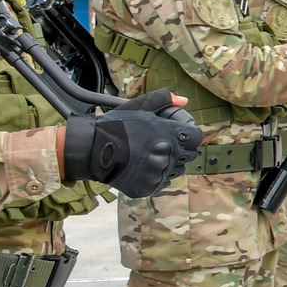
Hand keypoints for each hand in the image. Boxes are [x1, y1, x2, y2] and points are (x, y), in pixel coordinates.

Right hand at [62, 102, 203, 197]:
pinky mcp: (149, 186)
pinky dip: (155, 176)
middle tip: (158, 145)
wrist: (91, 149)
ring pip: (175, 170)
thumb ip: (164, 99)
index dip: (186, 136)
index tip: (174, 135)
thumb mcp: (139, 106)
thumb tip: (184, 100)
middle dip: (177, 150)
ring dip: (167, 164)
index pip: (195, 138)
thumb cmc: (116, 126)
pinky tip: (142, 167)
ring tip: (148, 156)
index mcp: (172, 134)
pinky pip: (162, 182)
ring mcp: (159, 172)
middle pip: (187, 155)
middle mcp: (170, 154)